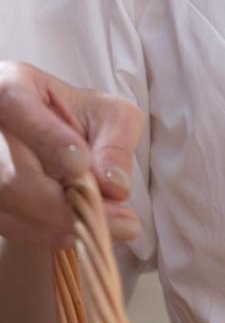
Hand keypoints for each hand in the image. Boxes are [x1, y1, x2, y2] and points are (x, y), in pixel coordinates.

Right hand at [0, 60, 144, 248]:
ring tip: (104, 230)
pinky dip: (43, 235)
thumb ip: (115, 144)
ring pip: (4, 203)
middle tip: (113, 219)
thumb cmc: (79, 119)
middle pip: (7, 172)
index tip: (81, 165)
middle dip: (60, 204)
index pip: (15, 105)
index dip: (46, 137)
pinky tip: (76, 235)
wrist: (54, 136)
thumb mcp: (110, 116)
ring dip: (56, 225)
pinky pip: (6, 224)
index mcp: (10, 87)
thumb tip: (115, 187)